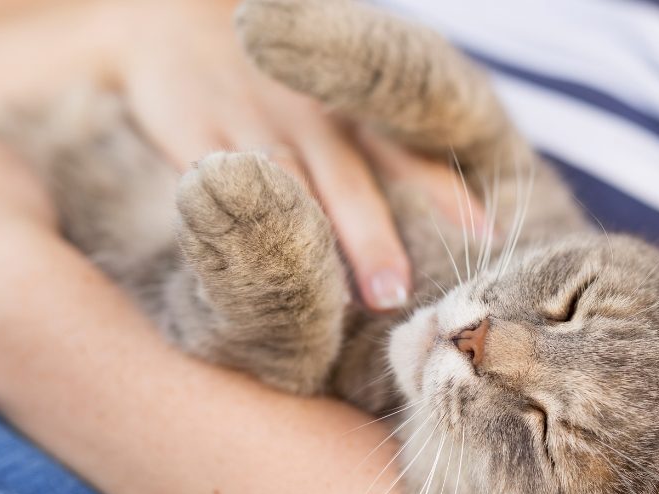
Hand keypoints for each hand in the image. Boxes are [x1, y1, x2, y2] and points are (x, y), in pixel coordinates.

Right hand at [101, 0, 471, 310]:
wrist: (174, 22)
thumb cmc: (273, 81)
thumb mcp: (330, 94)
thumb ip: (377, 147)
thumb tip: (461, 219)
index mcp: (346, 106)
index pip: (402, 150)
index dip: (441, 190)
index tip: (484, 235)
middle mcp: (305, 114)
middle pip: (346, 178)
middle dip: (373, 238)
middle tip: (399, 295)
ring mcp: (247, 123)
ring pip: (287, 188)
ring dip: (316, 245)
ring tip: (344, 301)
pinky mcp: (192, 134)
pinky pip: (222, 184)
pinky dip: (244, 223)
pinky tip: (264, 266)